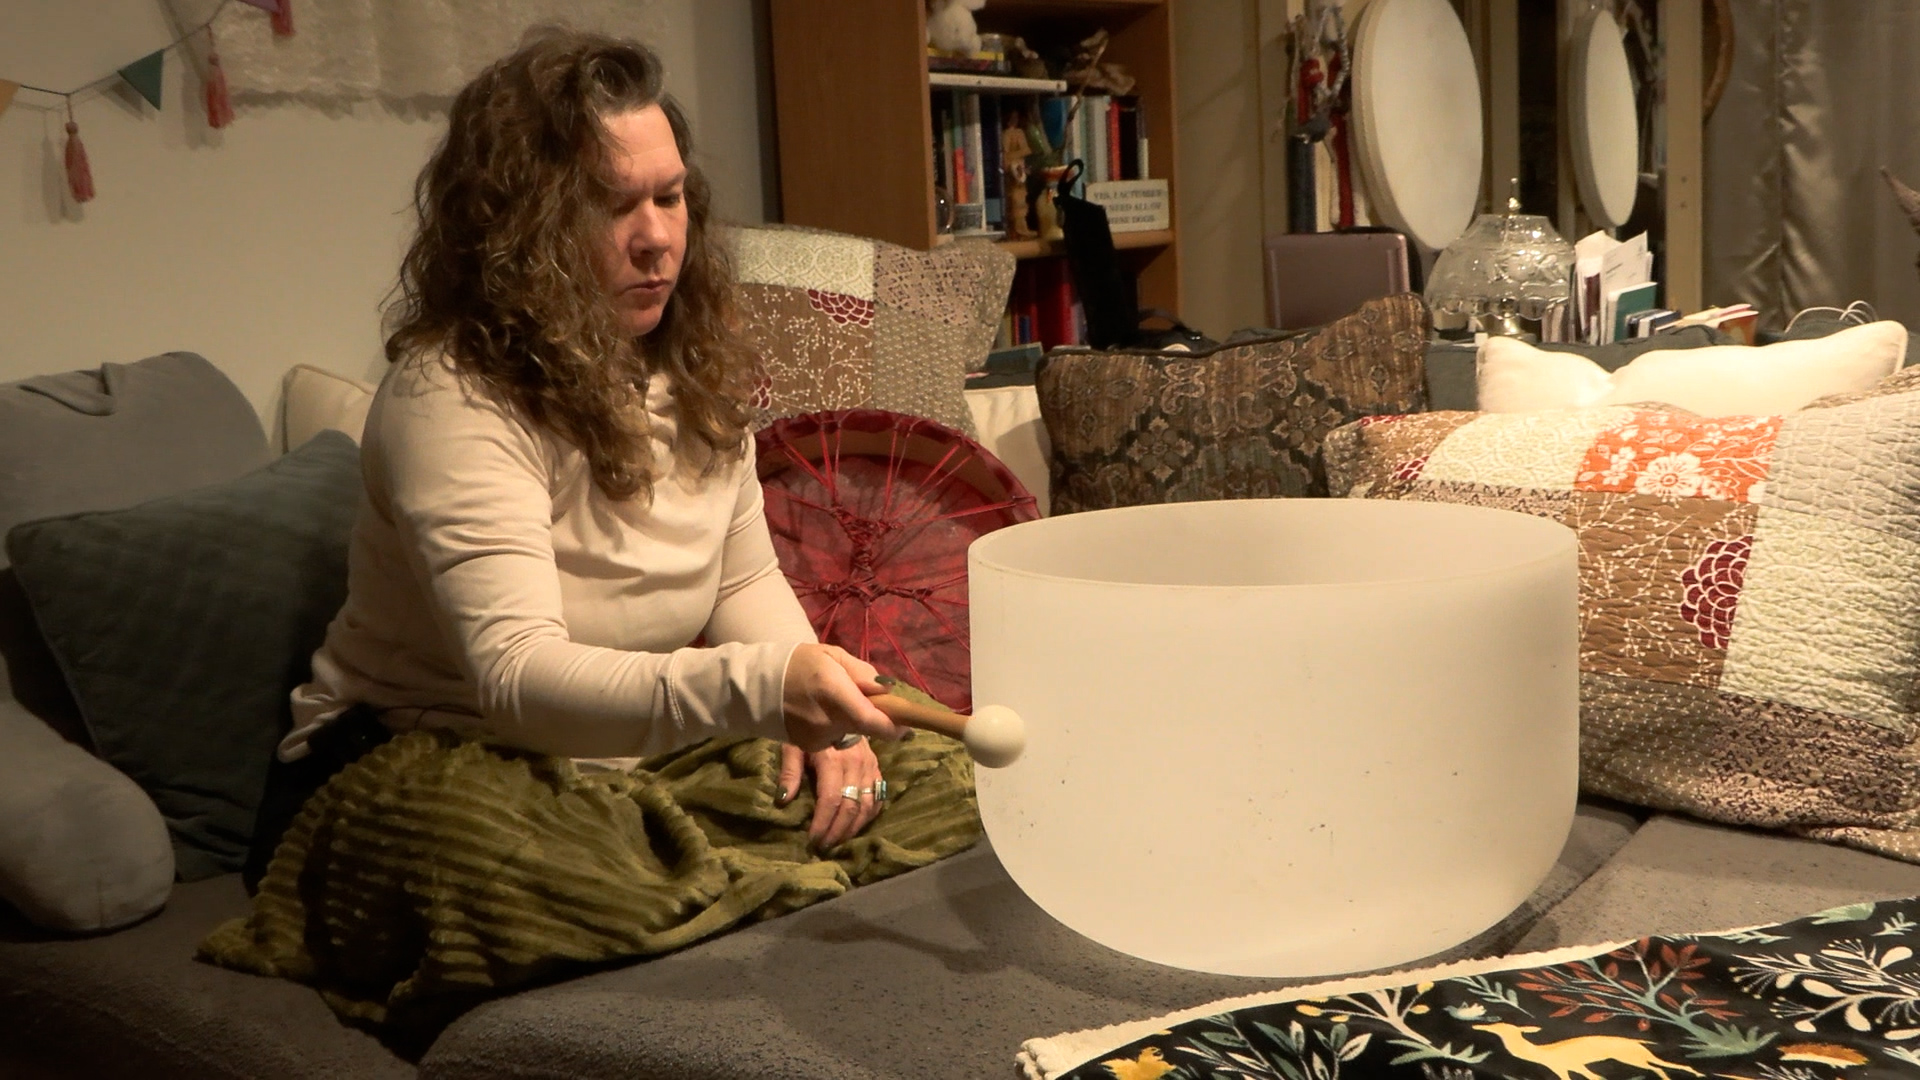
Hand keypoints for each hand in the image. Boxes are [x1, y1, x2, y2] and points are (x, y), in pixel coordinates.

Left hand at [777, 740, 882, 848]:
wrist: (839, 710)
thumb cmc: (811, 731)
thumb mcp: (794, 746)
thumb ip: (790, 772)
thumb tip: (784, 799)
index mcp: (833, 760)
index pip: (831, 799)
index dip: (823, 823)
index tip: (813, 839)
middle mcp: (855, 765)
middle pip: (851, 807)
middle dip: (837, 831)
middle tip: (824, 846)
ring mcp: (870, 767)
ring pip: (868, 806)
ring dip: (854, 828)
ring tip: (839, 841)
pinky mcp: (877, 769)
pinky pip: (879, 798)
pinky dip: (869, 815)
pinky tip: (858, 826)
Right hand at [780, 643, 903, 751]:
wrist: (759, 685)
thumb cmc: (800, 663)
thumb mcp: (833, 655)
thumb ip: (862, 672)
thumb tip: (887, 692)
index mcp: (832, 691)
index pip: (871, 719)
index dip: (893, 725)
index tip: (905, 724)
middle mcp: (826, 719)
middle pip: (865, 727)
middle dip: (874, 718)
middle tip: (867, 701)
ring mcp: (816, 738)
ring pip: (851, 733)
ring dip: (853, 721)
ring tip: (835, 702)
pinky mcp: (809, 748)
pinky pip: (836, 739)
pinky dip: (837, 728)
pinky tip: (822, 713)